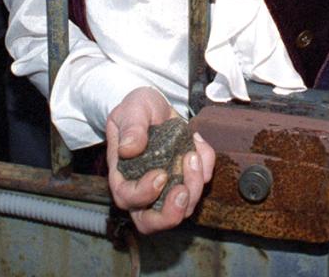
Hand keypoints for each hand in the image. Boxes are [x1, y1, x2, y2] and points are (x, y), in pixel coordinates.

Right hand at [106, 87, 215, 233]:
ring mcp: (166, 188)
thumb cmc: (136, 109)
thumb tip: (128, 149)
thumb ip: (130, 127)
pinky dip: (206, 168)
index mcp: (122, 175)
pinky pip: (200, 186)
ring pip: (181, 208)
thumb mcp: (131, 109)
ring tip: (193, 156)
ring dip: (194, 187)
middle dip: (171, 214)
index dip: (144, 194)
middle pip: (151, 222)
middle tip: (183, 192)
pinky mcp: (185, 180)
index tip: (160, 174)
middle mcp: (143, 188)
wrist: (154, 106)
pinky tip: (198, 142)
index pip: (127, 199)